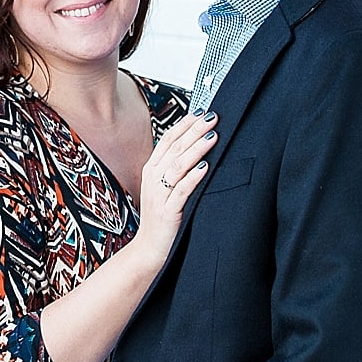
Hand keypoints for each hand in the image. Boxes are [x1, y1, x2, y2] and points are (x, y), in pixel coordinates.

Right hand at [135, 110, 216, 258]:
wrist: (148, 249)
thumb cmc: (161, 219)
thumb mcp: (164, 189)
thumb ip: (176, 169)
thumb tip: (195, 148)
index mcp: (152, 170)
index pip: (168, 139)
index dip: (185, 124)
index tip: (202, 112)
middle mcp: (153, 178)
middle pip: (174, 148)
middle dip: (194, 131)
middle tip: (213, 118)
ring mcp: (159, 194)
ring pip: (177, 165)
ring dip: (196, 149)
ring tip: (213, 137)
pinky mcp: (167, 211)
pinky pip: (181, 190)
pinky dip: (193, 178)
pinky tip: (205, 168)